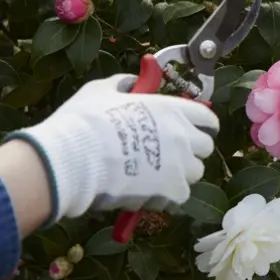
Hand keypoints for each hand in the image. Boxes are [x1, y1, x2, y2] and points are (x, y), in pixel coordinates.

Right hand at [6, 73, 218, 223]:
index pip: (207, 118)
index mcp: (172, 109)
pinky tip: (147, 193)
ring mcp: (180, 165)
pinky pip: (180, 197)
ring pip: (194, 173)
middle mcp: (183, 136)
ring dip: (180, 175)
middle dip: (191, 151)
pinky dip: (167, 197)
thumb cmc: (86, 121)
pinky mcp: (172, 192)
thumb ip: (122, 85)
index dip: (202, 125)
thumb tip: (130, 82)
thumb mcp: (101, 91)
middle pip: (205, 147)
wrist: (73, 159)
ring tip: (155, 177)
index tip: (192, 131)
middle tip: (168, 155)